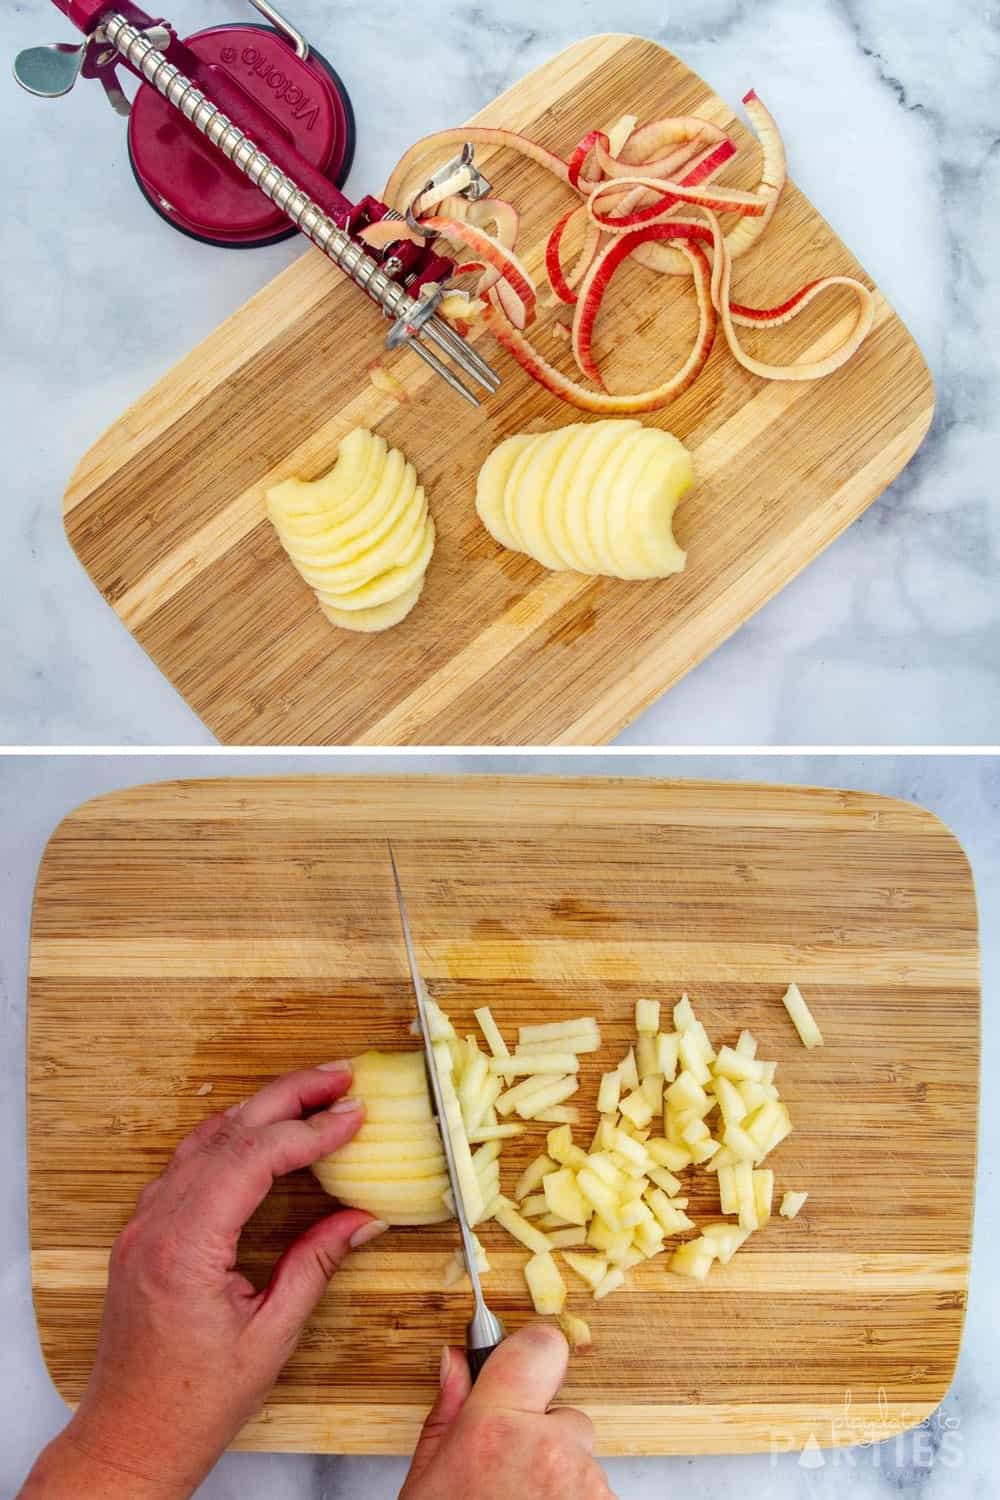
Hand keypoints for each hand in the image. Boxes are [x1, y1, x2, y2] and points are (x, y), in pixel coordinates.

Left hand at [20, 1063, 384, 1499]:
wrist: (129, 1437)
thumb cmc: (193, 1403)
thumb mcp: (271, 1335)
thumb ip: (316, 1264)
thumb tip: (364, 1218)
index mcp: (186, 1247)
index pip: (253, 1158)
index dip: (310, 1130)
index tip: (355, 1115)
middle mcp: (156, 1223)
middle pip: (227, 1131)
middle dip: (289, 1096)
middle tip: (340, 1077)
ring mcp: (143, 1224)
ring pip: (203, 1139)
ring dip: (259, 1111)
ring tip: (311, 1095)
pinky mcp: (143, 1232)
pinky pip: (187, 1163)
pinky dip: (231, 1137)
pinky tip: (263, 1135)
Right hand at [401, 1323, 615, 1499]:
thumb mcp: (426, 1485)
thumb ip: (447, 1414)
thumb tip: (455, 1361)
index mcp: (497, 1429)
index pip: (542, 1345)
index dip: (531, 1356)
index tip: (519, 1374)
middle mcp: (552, 1451)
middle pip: (565, 1417)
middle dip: (543, 1441)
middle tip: (506, 1482)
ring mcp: (587, 1489)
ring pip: (582, 1464)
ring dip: (559, 1483)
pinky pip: (596, 1497)